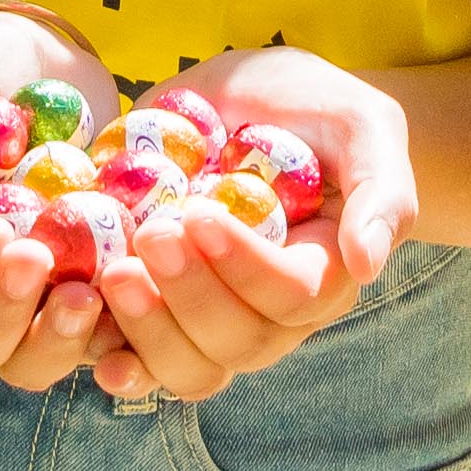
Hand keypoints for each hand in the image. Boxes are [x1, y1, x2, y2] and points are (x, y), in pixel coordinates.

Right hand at [0, 0, 120, 389]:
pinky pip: (99, 335)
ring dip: (59, 340)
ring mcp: (23, 301)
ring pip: (32, 361)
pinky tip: (136, 289)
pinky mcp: (80, 287)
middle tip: (38, 256)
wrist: (16, 52)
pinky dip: (117, 326)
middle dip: (4, 312)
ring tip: (89, 295)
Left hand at [89, 43, 410, 402]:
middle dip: (188, 296)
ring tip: (113, 276)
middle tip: (150, 234)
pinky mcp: (165, 312)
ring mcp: (216, 320)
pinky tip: (90, 347)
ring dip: (149, 332)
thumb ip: (379, 190)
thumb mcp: (362, 124)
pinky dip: (117, 358)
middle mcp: (273, 312)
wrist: (257, 104)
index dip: (245, 266)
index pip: (292, 294)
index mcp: (325, 271)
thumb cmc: (316, 108)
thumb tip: (367, 264)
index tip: (199, 214)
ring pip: (192, 366)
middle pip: (239, 342)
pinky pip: (145, 363)